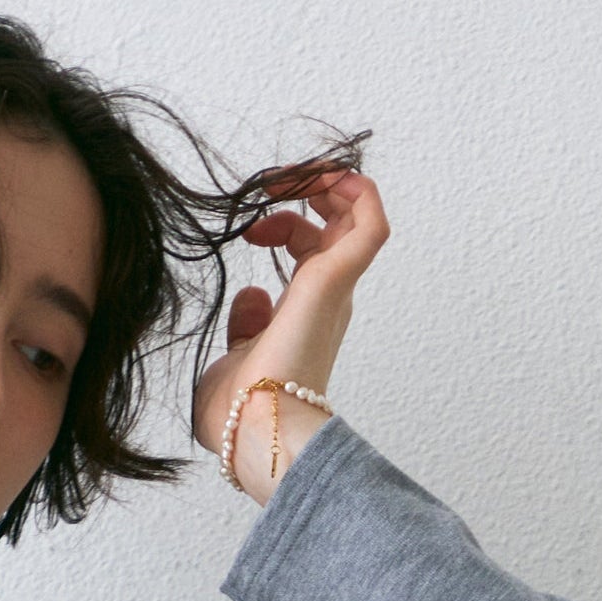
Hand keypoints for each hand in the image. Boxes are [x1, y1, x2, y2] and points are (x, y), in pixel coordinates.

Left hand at [192, 167, 390, 492]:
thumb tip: (251, 296)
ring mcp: (335, 289)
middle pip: (333, 226)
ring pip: (355, 215)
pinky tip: (325, 174)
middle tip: (270, 185)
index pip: (307, 255)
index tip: (250, 230)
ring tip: (287, 175)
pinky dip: (356, 189)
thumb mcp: (231, 360)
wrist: (253, 426)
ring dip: (326, 182)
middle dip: (305, 195)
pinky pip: (370, 221)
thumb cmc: (237, 412)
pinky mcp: (338, 280)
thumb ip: (243, 328)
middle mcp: (326, 299)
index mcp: (302, 316)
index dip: (282, 227)